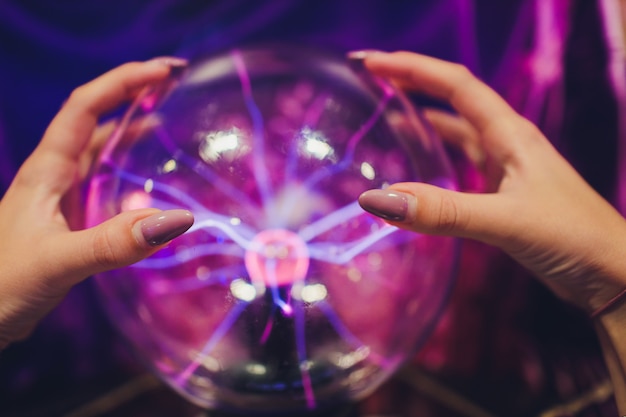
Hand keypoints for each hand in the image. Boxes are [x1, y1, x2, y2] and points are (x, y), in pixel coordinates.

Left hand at [0, 58, 193, 348]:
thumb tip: (180, 217)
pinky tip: (151, 188)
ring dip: (132, 134)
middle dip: (132, 96)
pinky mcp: (71, 224)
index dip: (122, 82)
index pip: (84, 108)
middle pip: (95, 121)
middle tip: (174, 86)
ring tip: (170, 124)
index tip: (164, 72)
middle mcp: (55, 177)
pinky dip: (131, 176)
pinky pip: (106, 187)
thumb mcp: (57, 261)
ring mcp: (62, 200)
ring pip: (101, 154)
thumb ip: (114, 242)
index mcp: (46, 171)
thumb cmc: (1, 285)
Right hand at [354, 51, 625, 313]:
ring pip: (458, 132)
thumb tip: (376, 199)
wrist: (613, 273)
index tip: (371, 63)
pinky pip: (463, 163)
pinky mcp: (505, 194)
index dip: (412, 68)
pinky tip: (421, 166)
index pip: (456, 85)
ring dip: (424, 119)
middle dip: (413, 83)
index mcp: (511, 134)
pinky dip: (438, 157)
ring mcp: (507, 168)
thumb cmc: (572, 237)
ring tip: (386, 115)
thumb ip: (443, 211)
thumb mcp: (506, 221)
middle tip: (371, 79)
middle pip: (454, 100)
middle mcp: (508, 143)